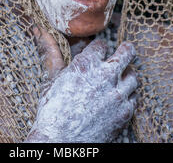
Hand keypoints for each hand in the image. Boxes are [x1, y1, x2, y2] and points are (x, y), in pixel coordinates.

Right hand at [25, 27, 137, 142]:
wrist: (61, 142)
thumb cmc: (53, 110)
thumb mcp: (51, 78)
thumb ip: (50, 51)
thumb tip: (38, 29)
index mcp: (85, 64)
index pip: (102, 44)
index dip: (100, 47)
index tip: (99, 51)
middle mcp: (105, 76)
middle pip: (126, 53)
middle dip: (126, 50)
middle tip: (126, 50)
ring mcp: (117, 95)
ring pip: (133, 76)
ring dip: (127, 74)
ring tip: (121, 77)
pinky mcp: (124, 113)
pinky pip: (134, 98)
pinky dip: (128, 96)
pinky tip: (120, 97)